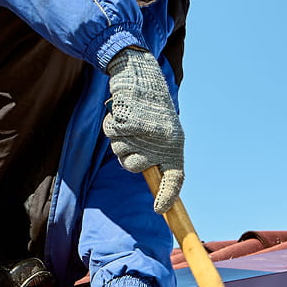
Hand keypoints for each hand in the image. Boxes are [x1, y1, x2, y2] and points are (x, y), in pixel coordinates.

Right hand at [103, 46, 183, 211]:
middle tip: (134, 135)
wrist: (142, 76)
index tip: (159, 210)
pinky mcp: (127, 121)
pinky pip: (111, 133)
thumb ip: (157, 154)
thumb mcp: (162, 132)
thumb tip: (155, 180)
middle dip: (128, 155)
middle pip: (134, 167)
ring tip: (130, 119)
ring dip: (119, 138)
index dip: (168, 195)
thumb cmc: (152, 107)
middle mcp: (161, 141)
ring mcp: (144, 133)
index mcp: (175, 145)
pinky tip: (122, 111)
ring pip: (120, 152)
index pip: (175, 178)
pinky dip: (111, 124)